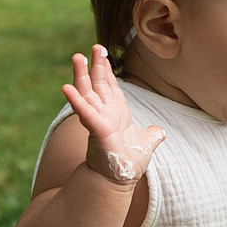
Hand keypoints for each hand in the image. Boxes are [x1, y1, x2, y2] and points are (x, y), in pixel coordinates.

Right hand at [62, 45, 166, 184]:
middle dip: (95, 65)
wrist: (120, 179)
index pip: (109, 85)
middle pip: (97, 83)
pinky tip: (66, 88)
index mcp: (115, 112)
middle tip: (93, 47)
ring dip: (81, 75)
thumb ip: (152, 135)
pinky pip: (84, 112)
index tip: (102, 53)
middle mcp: (104, 112)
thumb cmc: (128, 162)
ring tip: (76, 57)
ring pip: (87, 92)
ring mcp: (98, 119)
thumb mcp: (145, 143)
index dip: (106, 69)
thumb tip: (160, 131)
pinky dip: (76, 100)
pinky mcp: (96, 130)